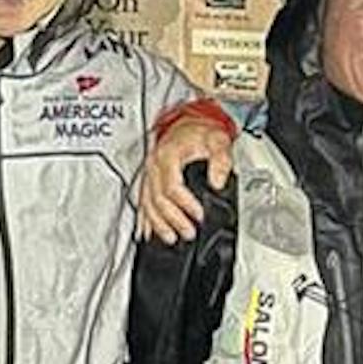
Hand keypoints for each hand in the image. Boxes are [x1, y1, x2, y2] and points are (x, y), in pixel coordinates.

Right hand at [137, 119, 233, 242]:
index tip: (199, 215)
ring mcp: (149, 173)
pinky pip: (141, 201)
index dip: (185, 204)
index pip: (172, 186)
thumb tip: (218, 182)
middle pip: (158, 199)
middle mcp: (154, 165)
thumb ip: (221, 160)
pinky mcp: (148, 180)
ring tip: (171, 238)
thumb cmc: (200, 133)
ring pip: (147, 203)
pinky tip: (146, 232)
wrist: (188, 125)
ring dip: (158, 224)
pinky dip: (144, 219)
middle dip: (173, 220)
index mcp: (168, 156)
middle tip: (188, 232)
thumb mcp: (217, 141)